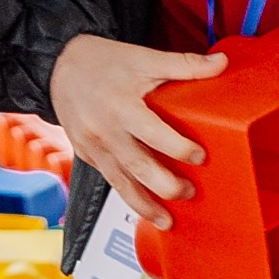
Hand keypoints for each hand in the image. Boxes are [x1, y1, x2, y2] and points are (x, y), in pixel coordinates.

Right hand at [49, 31, 227, 224]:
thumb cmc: (100, 62)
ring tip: (166, 220)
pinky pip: (111, 179)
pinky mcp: (88, 156)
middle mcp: (105, 131)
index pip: (154, 135)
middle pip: (138, 168)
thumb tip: (220, 64)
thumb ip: (184, 64)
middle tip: (189, 192)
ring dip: (145, 206)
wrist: (59, 67)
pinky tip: (145, 206)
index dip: (180, 149)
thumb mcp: (143, 58)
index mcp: (120, 106)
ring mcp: (93, 147)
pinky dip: (129, 195)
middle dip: (166, 186)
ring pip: (121, 184)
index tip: (199, 156)